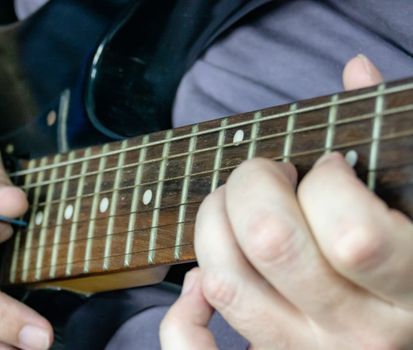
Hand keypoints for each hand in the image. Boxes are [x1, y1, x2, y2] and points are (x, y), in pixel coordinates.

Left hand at [160, 55, 412, 348]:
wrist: (397, 336)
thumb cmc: (404, 259)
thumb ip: (389, 142)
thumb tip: (356, 70)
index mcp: (408, 288)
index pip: (350, 232)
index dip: (329, 181)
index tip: (329, 168)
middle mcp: (356, 331)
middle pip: (272, 243)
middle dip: (254, 183)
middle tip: (265, 173)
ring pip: (226, 282)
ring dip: (212, 224)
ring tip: (230, 207)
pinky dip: (179, 315)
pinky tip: (195, 283)